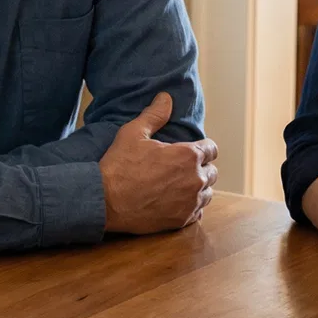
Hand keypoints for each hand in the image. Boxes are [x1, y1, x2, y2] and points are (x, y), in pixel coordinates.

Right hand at [99, 93, 218, 234]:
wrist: (106, 201)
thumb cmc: (119, 165)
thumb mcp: (133, 133)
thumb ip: (154, 115)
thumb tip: (166, 97)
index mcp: (188, 155)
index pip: (212, 149)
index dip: (201, 147)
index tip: (189, 150)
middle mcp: (195, 179)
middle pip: (212, 172)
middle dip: (200, 168)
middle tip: (181, 168)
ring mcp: (190, 202)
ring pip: (207, 193)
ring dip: (197, 188)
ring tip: (179, 185)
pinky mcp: (182, 220)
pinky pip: (198, 212)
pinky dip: (191, 206)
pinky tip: (176, 201)